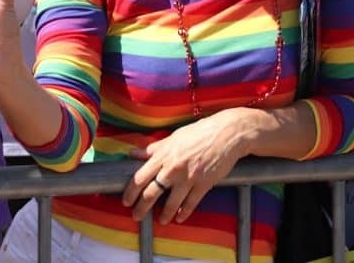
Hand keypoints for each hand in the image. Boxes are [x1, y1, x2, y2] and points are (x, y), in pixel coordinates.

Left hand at [121, 110, 251, 224]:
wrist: (227, 134)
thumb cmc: (199, 132)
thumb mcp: (173, 137)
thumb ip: (153, 148)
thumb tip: (134, 153)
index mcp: (163, 155)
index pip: (140, 177)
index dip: (131, 191)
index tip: (126, 200)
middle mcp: (173, 168)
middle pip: (152, 193)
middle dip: (142, 208)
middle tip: (136, 216)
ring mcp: (189, 177)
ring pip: (171, 202)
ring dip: (164, 214)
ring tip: (161, 221)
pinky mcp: (204, 184)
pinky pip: (191, 203)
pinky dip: (184, 213)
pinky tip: (180, 218)